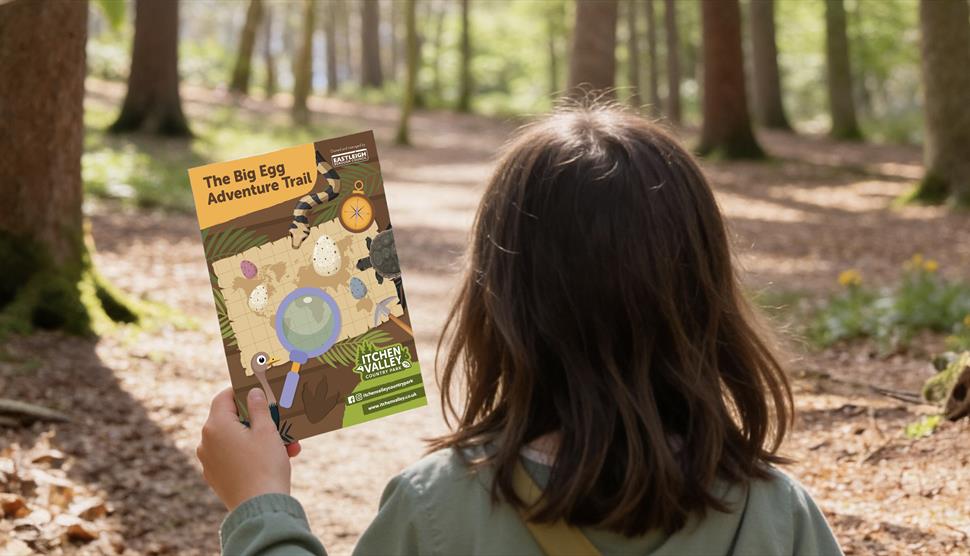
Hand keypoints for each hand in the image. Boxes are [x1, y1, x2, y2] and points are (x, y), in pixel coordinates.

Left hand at [197, 387, 301, 510]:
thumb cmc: (265, 466)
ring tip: (288, 446)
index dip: (241, 391)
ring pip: (236, 440)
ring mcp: (209, 461)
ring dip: (260, 439)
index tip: (258, 391)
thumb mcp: (267, 431)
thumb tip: (252, 393)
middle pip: (232, 420)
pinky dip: (252, 454)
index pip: (224, 397)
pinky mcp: (216, 477)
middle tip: (280, 421)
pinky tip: (276, 459)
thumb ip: (258, 408)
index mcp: (216, 426)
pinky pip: (234, 458)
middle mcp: (206, 442)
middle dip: (259, 420)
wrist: (260, 509)